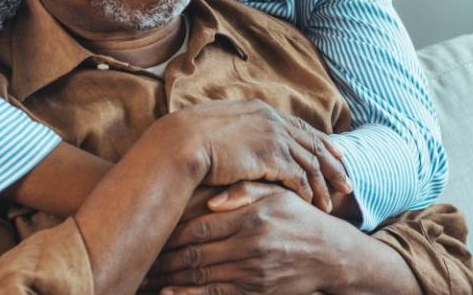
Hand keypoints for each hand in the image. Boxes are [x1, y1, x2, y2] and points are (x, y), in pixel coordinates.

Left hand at [145, 186, 355, 294]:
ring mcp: (254, 272)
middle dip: (163, 258)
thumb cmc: (299, 218)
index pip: (199, 226)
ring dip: (169, 278)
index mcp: (252, 217)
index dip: (170, 231)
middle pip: (194, 253)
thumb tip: (210, 198)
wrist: (332, 255)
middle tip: (140, 258)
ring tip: (146, 277)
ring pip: (201, 276)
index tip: (151, 232)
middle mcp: (251, 245)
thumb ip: (245, 189)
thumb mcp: (278, 194)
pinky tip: (169, 294)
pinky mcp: (257, 292)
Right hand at [170, 99, 350, 212]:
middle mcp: (273, 120)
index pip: (300, 127)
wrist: (180, 142)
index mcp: (261, 110)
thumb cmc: (189, 139)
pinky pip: (298, 177)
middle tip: (348, 183)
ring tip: (332, 204)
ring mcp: (274, 137)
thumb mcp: (217, 126)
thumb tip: (237, 140)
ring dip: (323, 185)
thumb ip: (236, 131)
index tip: (337, 153)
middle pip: (314, 144)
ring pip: (310, 163)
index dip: (321, 141)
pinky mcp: (271, 157)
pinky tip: (312, 205)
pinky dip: (308, 192)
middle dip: (333, 165)